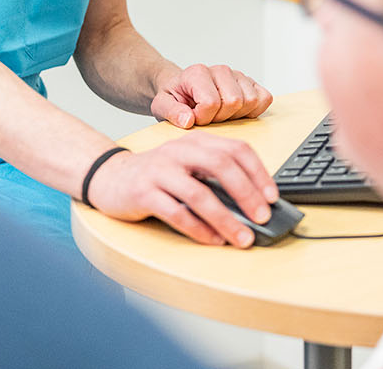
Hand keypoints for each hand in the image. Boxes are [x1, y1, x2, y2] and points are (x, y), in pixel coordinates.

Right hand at [85, 132, 279, 247]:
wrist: (110, 177)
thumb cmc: (157, 175)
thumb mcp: (188, 166)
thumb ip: (215, 177)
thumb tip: (254, 204)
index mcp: (195, 141)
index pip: (235, 149)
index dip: (258, 172)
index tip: (273, 196)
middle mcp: (178, 151)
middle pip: (221, 165)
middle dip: (247, 194)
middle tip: (263, 217)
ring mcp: (159, 171)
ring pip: (199, 194)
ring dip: (225, 219)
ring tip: (242, 238)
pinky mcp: (143, 193)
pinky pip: (175, 213)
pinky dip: (198, 229)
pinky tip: (213, 240)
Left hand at [150, 63, 273, 128]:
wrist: (181, 89)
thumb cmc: (175, 97)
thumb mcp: (162, 105)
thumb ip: (171, 112)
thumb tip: (187, 120)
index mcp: (197, 73)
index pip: (212, 102)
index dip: (203, 118)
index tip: (194, 118)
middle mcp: (220, 70)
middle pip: (235, 102)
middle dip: (221, 118)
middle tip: (208, 117)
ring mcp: (237, 76)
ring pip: (251, 101)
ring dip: (236, 115)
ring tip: (221, 114)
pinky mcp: (251, 83)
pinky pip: (265, 98)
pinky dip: (254, 110)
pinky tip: (237, 113)